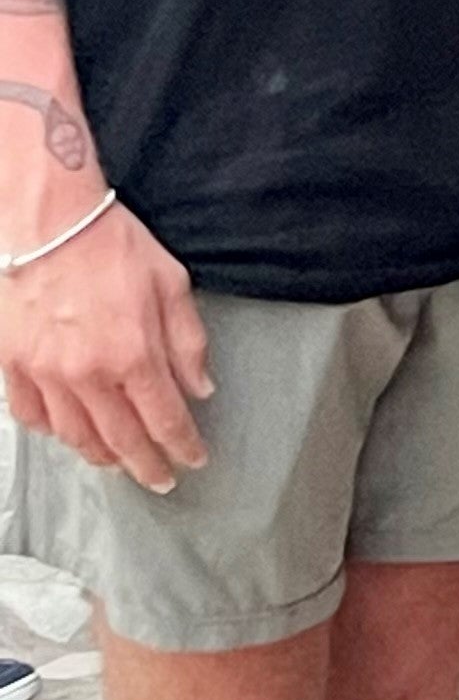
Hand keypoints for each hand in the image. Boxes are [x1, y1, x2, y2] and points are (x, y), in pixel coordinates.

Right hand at [0, 195, 210, 490]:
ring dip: (100, 455)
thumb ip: (188, 342)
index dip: (182, 445)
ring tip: (118, 460)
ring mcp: (44, 373)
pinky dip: (52, 431)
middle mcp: (87, 374)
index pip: (164, 420)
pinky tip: (67, 431)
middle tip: (161, 479)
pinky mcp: (12, 365)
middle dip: (145, 466)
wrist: (48, 220)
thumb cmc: (111, 244)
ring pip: (74, 436)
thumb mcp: (171, 283)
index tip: (194, 459)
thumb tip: (200, 388)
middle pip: (120, 440)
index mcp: (133, 354)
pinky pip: (31, 415)